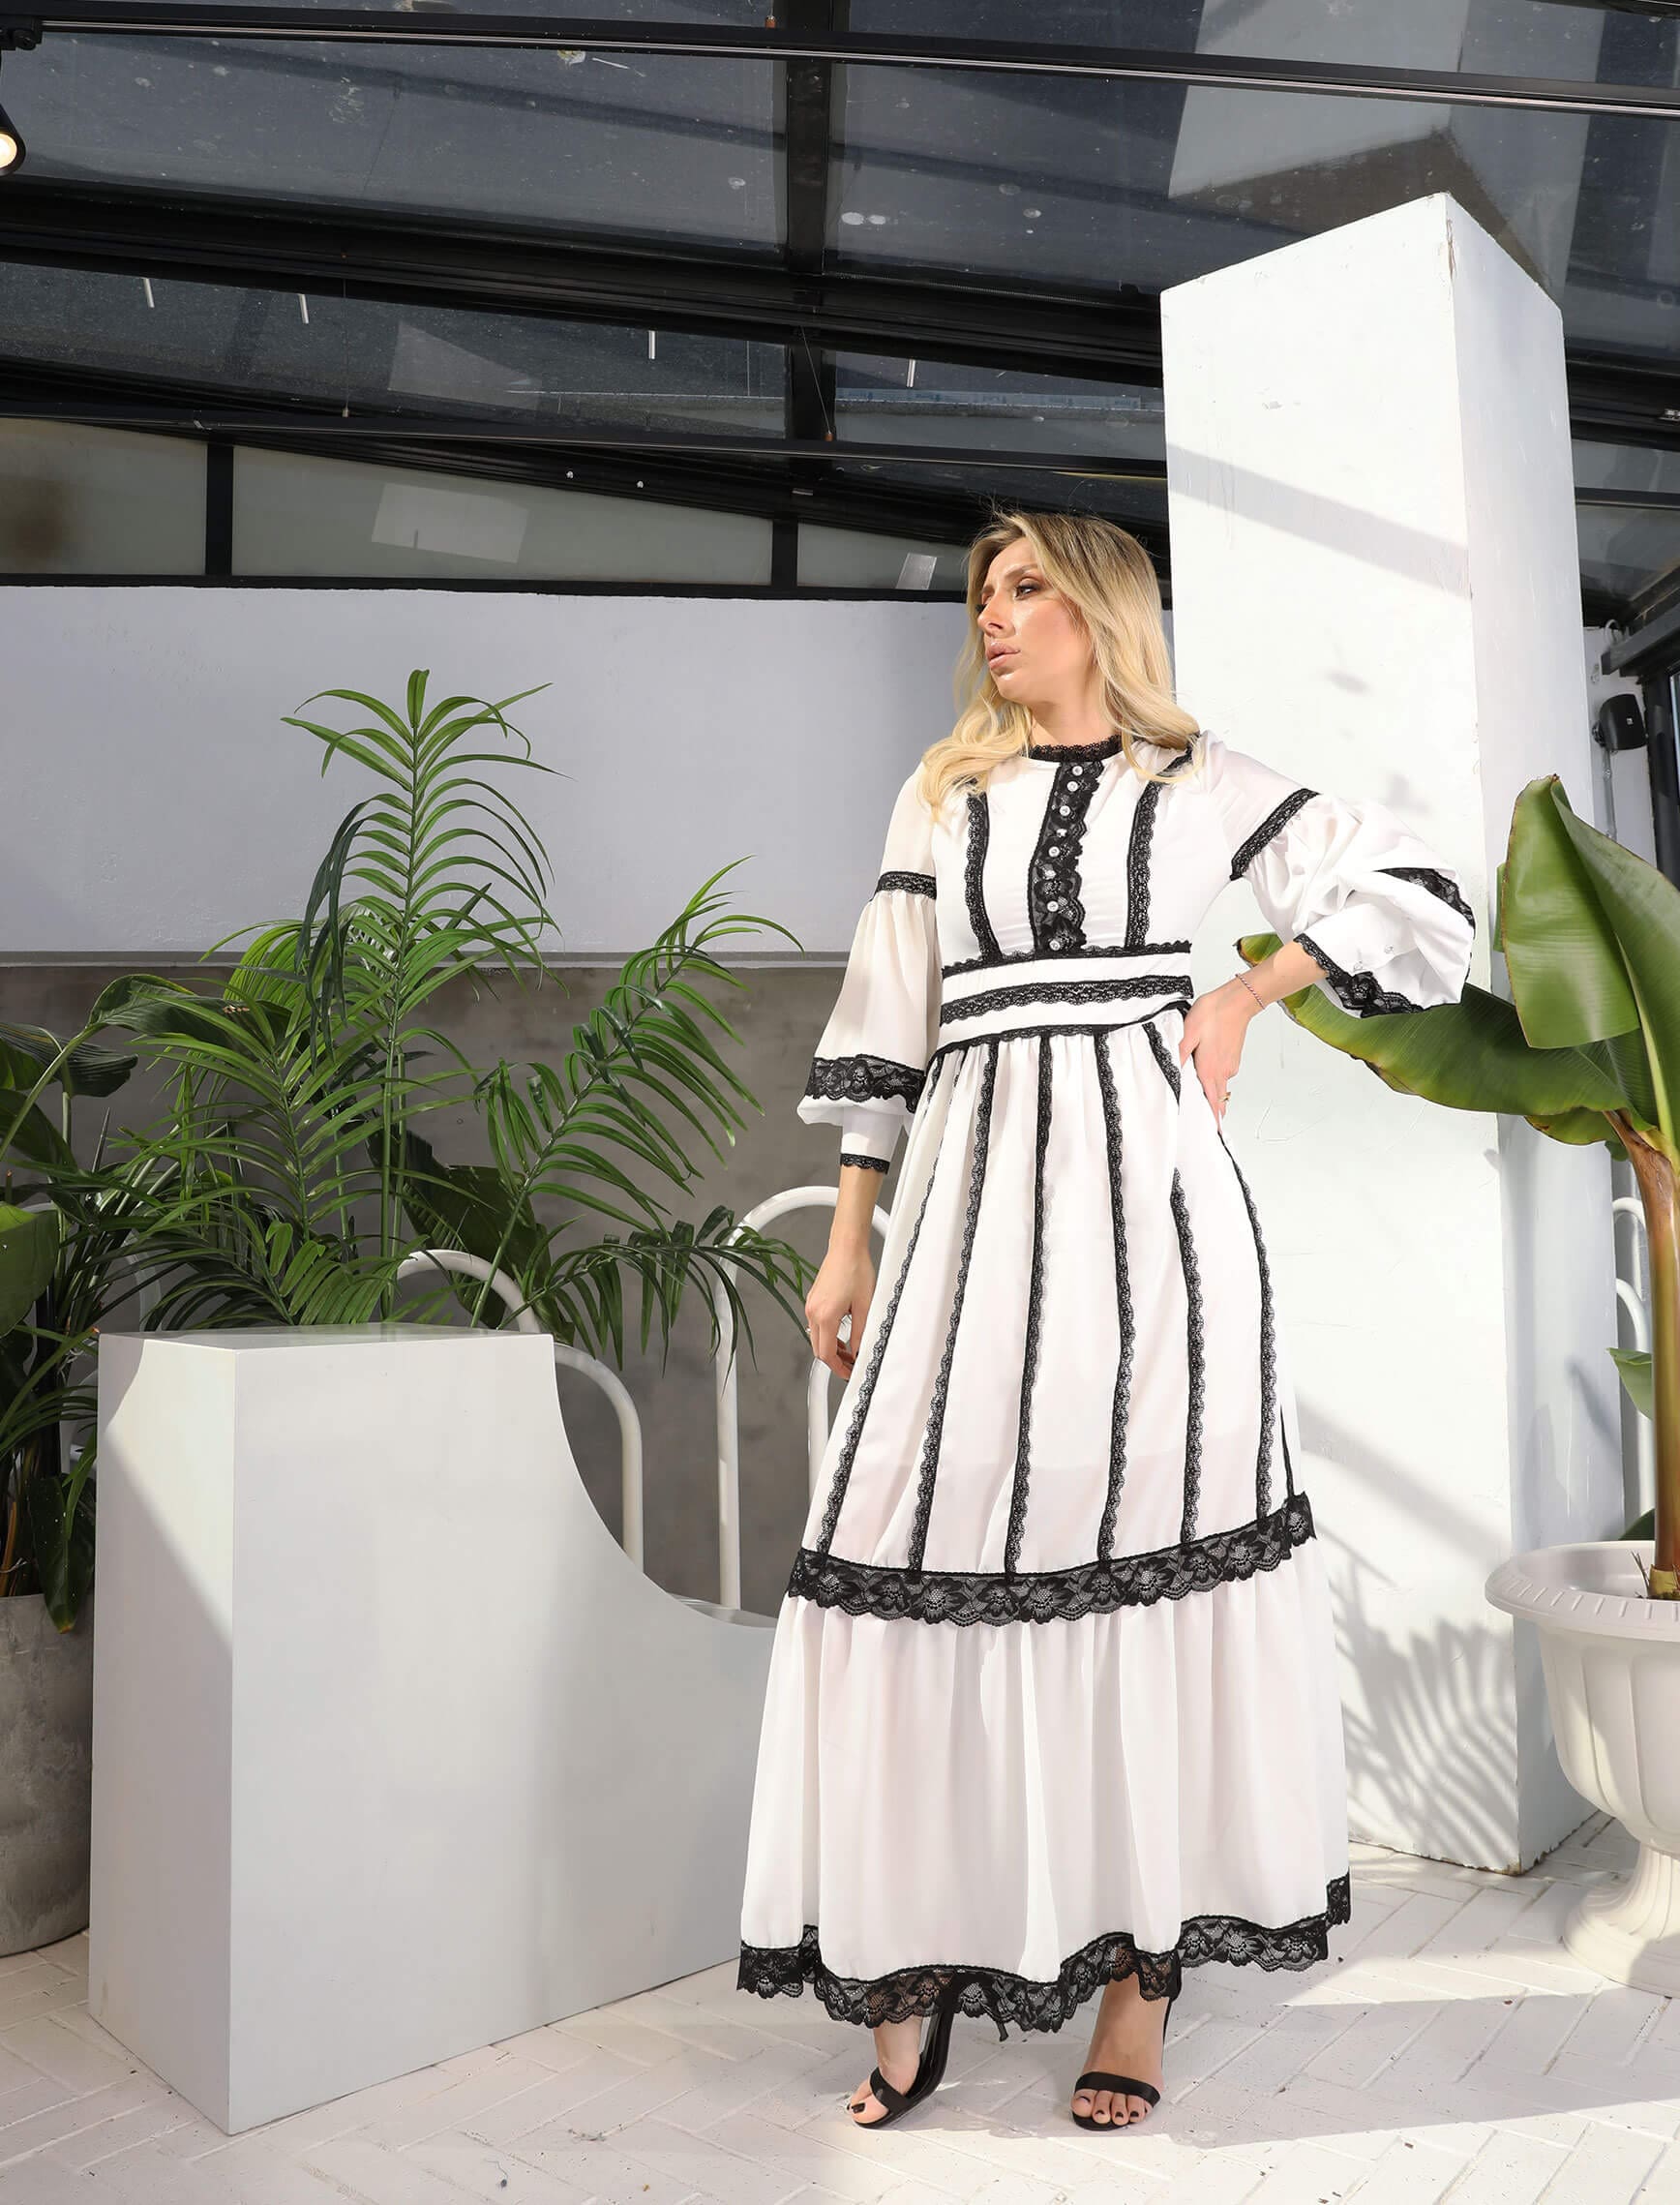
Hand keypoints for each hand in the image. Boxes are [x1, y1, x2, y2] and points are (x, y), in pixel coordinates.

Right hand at [806, 1242, 874, 1377]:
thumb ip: (861, 1334)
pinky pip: (817, 1325)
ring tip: (850, 1349)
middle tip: (850, 1364)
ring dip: (831, 1347)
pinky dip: (828, 1334)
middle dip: (834, 1360)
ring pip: (816, 1337)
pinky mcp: (812, 1300)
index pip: (826, 1353)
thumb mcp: (865, 1307)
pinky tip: (842, 1334)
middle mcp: (813, 1312)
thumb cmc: (856, 1270)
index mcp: (825, 1315)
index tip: (847, 1372)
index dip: (838, 1367)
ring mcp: (811, 1306)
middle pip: (818, 1349)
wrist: (846, 1248)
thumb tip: (859, 1351)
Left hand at [1178, 977, 1259, 1125]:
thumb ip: (1179, 1053)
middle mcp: (1222, 1071)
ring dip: (1210, 1093)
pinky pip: (1222, 1075)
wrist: (1237, 1000)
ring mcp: (1229, 1065)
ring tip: (1197, 1096)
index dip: (1211, 1120)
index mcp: (1209, 1069)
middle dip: (1211, 1112)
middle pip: (1217, 1100)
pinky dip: (1214, 1078)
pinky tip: (1204, 1069)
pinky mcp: (1232, 1058)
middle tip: (1202, 1123)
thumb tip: (1171, 1071)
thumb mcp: (1188, 1031)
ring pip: (1219, 1087)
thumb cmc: (1213, 1013)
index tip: (1212, 1134)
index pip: (1211, 1102)